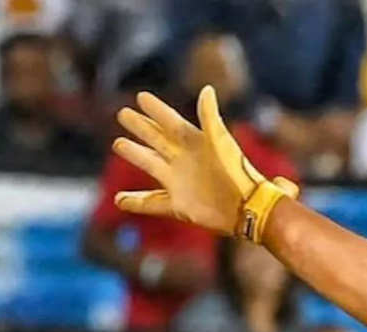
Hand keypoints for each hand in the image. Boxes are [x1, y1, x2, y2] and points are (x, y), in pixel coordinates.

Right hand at [114, 86, 289, 235]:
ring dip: (134, 154)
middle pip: (156, 139)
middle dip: (140, 127)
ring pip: (150, 164)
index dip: (156, 109)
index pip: (169, 121)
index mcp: (194, 142)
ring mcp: (179, 182)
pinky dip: (135, 203)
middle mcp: (183, 160)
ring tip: (118, 143)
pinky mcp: (178, 205)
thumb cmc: (238, 173)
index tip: (141, 96)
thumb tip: (206, 89)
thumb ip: (210, 116)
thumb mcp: (221, 141)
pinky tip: (119, 199)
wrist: (248, 208)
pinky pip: (152, 203)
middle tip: (123, 114)